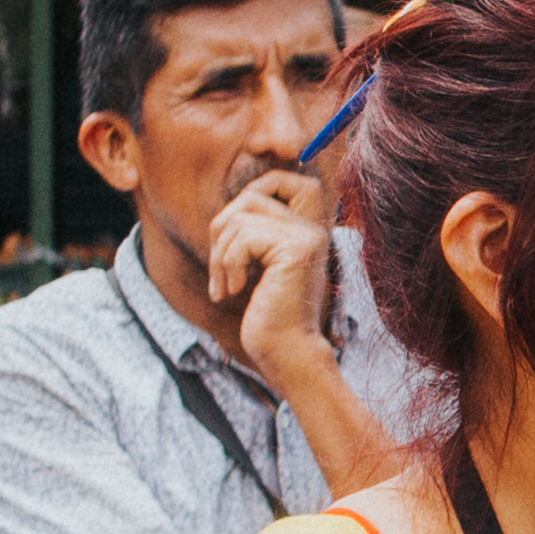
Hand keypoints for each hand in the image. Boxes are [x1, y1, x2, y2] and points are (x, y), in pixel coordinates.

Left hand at [209, 170, 338, 375]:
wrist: (288, 354)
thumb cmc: (271, 317)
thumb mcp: (261, 267)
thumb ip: (256, 233)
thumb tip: (231, 209)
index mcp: (309, 230)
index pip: (285, 179)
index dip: (257, 186)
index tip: (236, 229)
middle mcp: (314, 228)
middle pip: (252, 194)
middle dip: (224, 226)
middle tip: (221, 265)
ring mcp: (307, 236)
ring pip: (240, 216)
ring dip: (220, 254)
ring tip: (225, 285)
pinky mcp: (295, 249)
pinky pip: (242, 237)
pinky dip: (227, 264)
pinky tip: (235, 290)